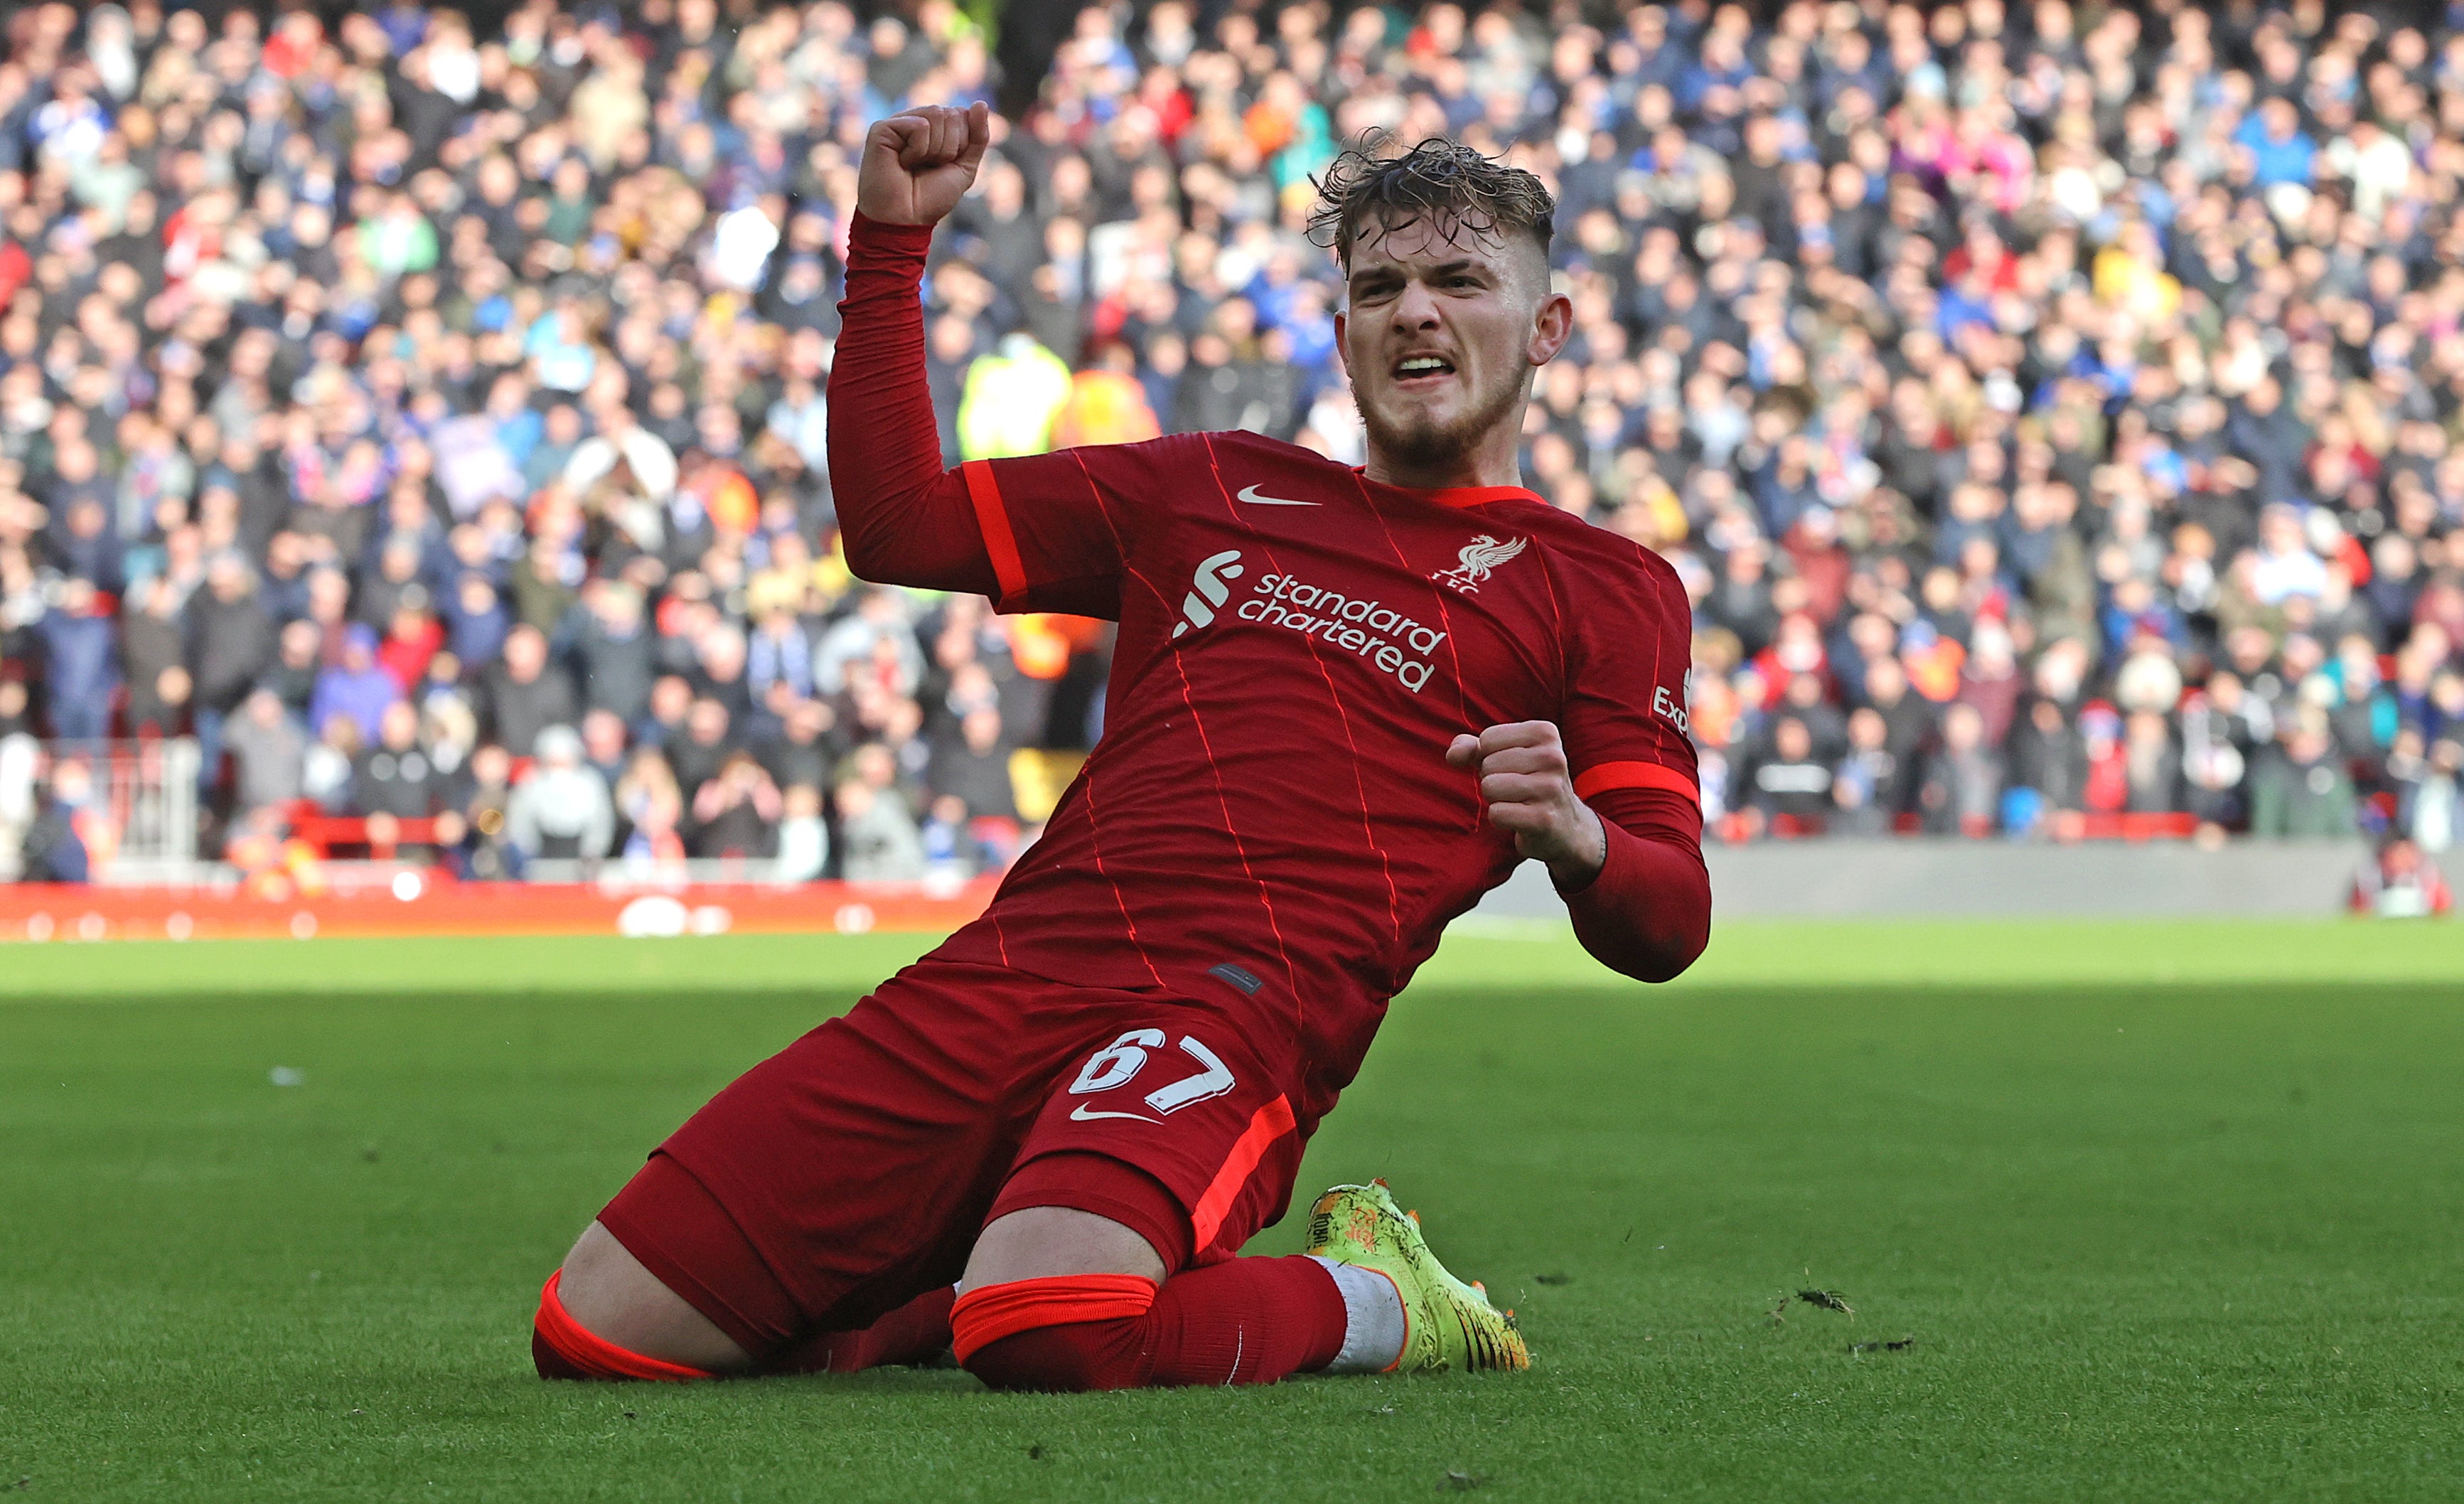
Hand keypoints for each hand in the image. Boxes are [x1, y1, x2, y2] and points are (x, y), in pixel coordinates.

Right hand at [856, 101, 990, 226]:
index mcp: (934, 130)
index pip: (963, 115)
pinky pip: (920, 125)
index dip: (962, 144)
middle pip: (952, 114)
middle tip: (928, 168)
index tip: (944, 166)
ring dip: (935, 149)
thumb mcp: (964, 168)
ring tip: (914, 165)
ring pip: (937, 114)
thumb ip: (978, 137)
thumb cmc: (930, 198)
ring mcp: (899, 123)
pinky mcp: (883, 128)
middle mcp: (916, 122)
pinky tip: (901, 162)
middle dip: (949, 148)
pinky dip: (918, 150)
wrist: (904, 219)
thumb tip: (981, 103)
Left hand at [1445, 720, 1606, 887]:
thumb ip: (1471, 748)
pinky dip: (1501, 819)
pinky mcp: (1544, 818)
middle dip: (1493, 780)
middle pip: (1488, 764)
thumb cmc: (1528, 784)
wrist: (1566, 827)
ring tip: (1518, 802)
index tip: (1513, 768)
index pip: (1488, 739)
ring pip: (1490, 787)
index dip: (1489, 757)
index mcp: (1545, 732)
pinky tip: (1520, 819)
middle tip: (1517, 789)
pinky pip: (1496, 813)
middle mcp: (1553, 757)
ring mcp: (1551, 788)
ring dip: (1496, 799)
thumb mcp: (1502, 756)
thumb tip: (1453, 754)